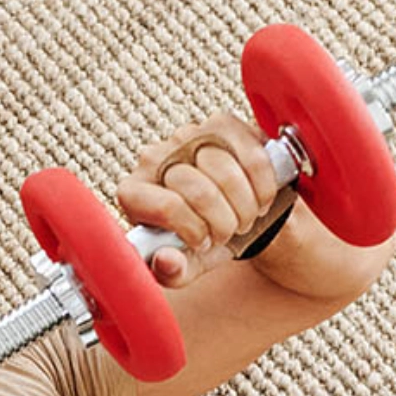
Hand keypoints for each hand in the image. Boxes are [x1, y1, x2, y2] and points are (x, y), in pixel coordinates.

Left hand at [116, 113, 282, 288]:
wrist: (230, 212)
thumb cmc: (201, 240)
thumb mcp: (186, 264)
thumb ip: (171, 272)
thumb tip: (165, 261)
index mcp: (132, 192)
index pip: (168, 207)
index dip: (195, 230)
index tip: (205, 243)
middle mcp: (153, 157)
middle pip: (198, 189)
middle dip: (223, 221)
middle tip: (230, 233)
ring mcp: (186, 135)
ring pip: (226, 170)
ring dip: (245, 205)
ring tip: (244, 219)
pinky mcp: (221, 123)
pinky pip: (250, 154)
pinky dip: (262, 185)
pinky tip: (260, 200)